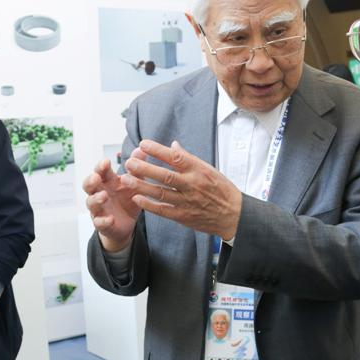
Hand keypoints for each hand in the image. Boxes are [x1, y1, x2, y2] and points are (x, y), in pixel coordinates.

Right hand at [83, 157, 141, 251]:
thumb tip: (142, 148)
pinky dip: (103, 221)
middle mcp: (99, 193)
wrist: (127, 223)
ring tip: (104, 196)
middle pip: (88, 185)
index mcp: (107, 181)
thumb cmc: (128, 198)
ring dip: (96, 199)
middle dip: (90, 180)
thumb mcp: (135, 184)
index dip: (101, 166)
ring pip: (91, 202)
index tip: (106, 161)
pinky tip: (110, 219)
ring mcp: (98, 208)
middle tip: (96, 177)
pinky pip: (99, 222)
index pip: (100, 171)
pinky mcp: (101, 223)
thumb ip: (136, 169)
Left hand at [122, 140, 242, 240]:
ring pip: (161, 192)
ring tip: (125, 179)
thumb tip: (173, 145)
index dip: (158, 150)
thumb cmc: (221, 189)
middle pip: (165, 175)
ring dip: (142, 185)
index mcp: (198, 170)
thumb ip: (188, 158)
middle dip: (145, 168)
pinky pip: (164, 210)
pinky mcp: (184, 216)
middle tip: (129, 162)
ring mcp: (188, 201)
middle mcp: (192, 184)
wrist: (234, 215)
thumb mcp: (208, 169)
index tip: (143, 143)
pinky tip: (136, 198)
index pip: (175, 157)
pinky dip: (149, 205)